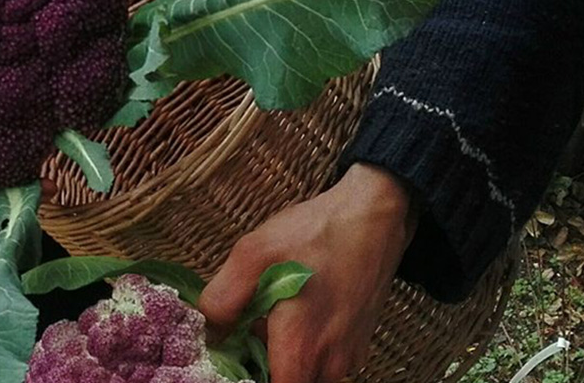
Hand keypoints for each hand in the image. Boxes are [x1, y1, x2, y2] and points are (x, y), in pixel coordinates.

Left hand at [199, 163, 418, 382]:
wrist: (374, 216)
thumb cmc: (317, 232)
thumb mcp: (254, 252)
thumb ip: (223, 298)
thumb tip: (209, 332)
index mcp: (301, 346)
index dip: (245, 378)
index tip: (233, 350)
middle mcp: (330, 362)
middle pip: (285, 382)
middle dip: (261, 365)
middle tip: (250, 326)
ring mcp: (348, 357)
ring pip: (305, 374)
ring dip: (284, 355)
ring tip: (275, 315)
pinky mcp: (357, 346)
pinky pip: (323, 361)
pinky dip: (305, 347)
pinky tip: (298, 312)